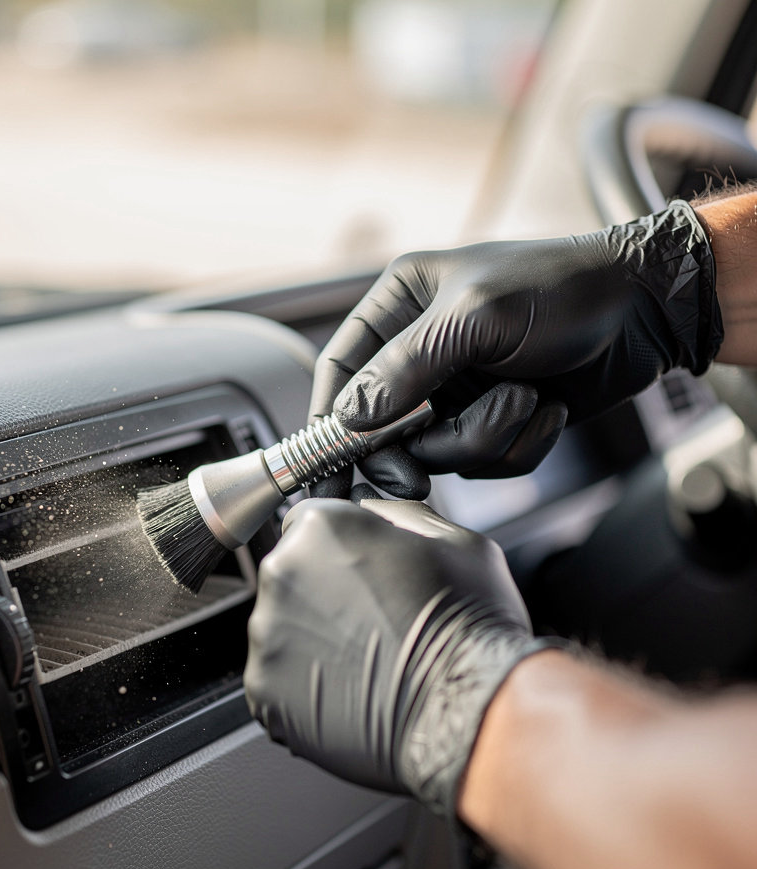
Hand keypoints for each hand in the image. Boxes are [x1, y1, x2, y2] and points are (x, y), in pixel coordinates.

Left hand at [243, 495, 549, 816]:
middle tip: (371, 620)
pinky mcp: (263, 688)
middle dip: (322, 592)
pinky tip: (349, 691)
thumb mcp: (452, 540)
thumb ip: (395, 513)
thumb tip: (370, 508)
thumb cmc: (470, 626)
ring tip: (365, 660)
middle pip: (291, 574)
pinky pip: (276, 677)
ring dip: (312, 639)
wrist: (471, 712)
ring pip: (282, 627)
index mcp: (320, 527)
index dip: (337, 549)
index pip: (307, 524)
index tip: (359, 572)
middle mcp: (282, 573)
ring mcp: (267, 634)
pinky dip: (303, 686)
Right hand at [311, 200, 721, 497]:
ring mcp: (457, 389)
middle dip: (411, 451)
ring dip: (482, 438)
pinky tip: (547, 408)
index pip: (341, 367)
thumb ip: (406, 367)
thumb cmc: (562, 291)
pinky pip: (481, 461)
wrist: (646, 312)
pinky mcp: (492, 419)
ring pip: (435, 451)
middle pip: (381, 427)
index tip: (324, 467)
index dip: (328, 420)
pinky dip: (516, 445)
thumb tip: (349, 418)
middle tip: (417, 476)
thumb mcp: (475, 317)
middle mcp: (421, 350)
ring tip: (525, 400)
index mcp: (402, 305)